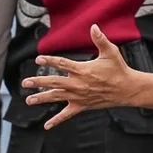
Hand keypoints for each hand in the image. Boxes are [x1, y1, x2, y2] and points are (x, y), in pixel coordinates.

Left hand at [23, 24, 138, 128]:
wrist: (127, 89)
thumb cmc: (118, 70)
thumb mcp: (110, 52)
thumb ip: (100, 39)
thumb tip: (94, 26)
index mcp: (82, 70)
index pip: (62, 64)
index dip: (49, 61)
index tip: (38, 59)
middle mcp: (78, 84)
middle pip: (54, 83)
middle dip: (38, 82)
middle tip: (25, 82)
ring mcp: (78, 97)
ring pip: (57, 98)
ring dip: (41, 99)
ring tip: (29, 100)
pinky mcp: (82, 106)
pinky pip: (67, 115)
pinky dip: (56, 120)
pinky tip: (47, 126)